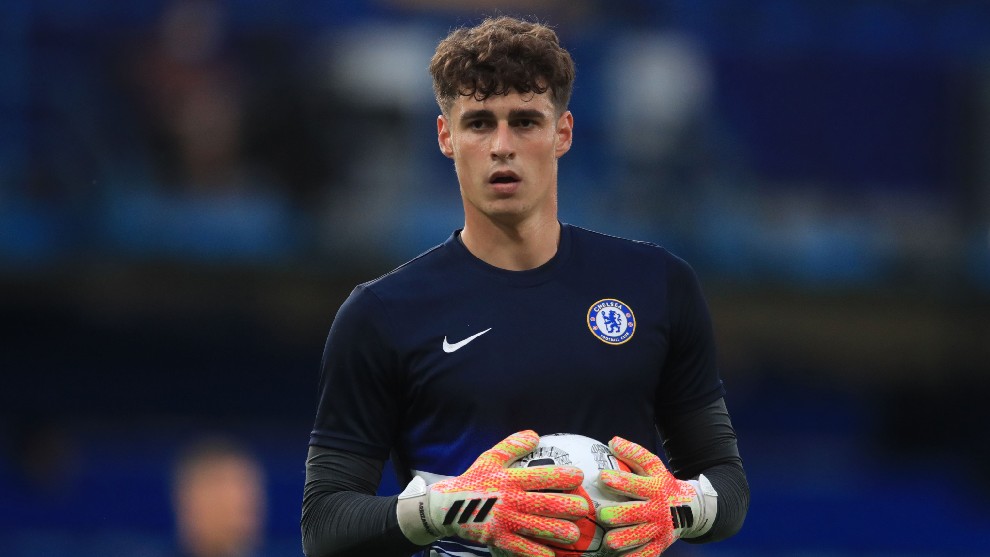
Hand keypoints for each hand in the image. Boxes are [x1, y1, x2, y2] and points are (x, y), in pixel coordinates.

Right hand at [397, 430, 589, 556]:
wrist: (447, 506)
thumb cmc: (474, 480)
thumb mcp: (490, 458)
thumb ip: (512, 446)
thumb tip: (535, 435)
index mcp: (510, 478)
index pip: (541, 476)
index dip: (562, 476)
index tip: (579, 477)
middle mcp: (510, 499)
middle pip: (544, 503)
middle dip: (568, 506)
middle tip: (583, 508)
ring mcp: (504, 521)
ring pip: (537, 527)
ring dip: (558, 531)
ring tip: (574, 534)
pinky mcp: (498, 539)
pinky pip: (521, 548)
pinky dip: (536, 553)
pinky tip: (551, 555)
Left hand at [595, 437, 714, 556]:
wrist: (690, 508)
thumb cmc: (662, 484)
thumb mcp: (654, 466)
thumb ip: (634, 453)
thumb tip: (612, 441)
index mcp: (654, 489)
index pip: (635, 485)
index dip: (619, 481)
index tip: (603, 477)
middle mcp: (657, 510)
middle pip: (633, 514)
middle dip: (616, 515)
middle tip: (601, 514)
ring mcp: (658, 530)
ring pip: (637, 537)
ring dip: (622, 540)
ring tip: (609, 540)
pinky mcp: (658, 546)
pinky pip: (644, 555)